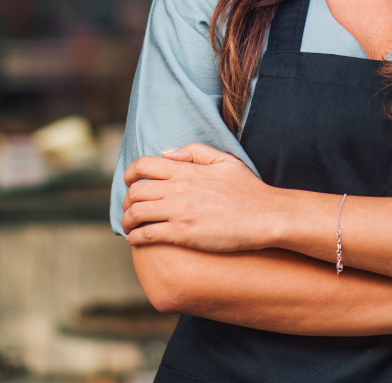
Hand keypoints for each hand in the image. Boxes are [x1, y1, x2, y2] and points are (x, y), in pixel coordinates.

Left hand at [122, 143, 275, 250]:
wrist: (265, 216)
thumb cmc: (248, 189)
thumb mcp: (224, 160)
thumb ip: (193, 152)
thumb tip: (166, 152)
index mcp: (186, 169)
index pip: (143, 165)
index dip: (130, 173)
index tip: (129, 182)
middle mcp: (178, 188)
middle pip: (135, 191)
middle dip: (126, 200)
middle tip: (129, 208)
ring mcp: (179, 212)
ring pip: (136, 213)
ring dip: (126, 220)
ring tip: (129, 226)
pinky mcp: (183, 234)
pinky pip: (147, 235)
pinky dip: (135, 237)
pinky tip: (136, 240)